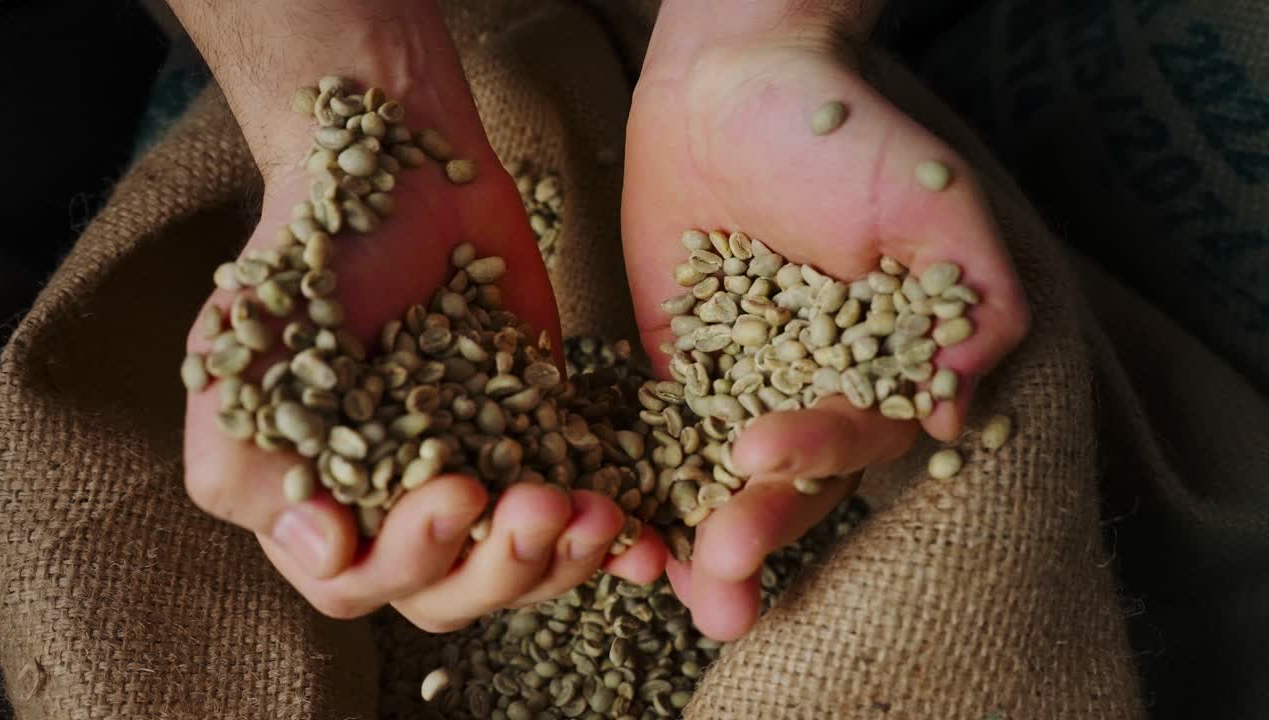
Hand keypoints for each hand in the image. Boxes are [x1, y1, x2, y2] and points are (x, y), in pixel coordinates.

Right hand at [176, 0, 664, 632]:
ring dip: (564, 557)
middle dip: (501, 565)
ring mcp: (482, 478)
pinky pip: (583, 511)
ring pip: (524, 565)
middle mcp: (402, 508)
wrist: (400, 175)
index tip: (455, 488)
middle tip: (540, 507)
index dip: (412, 555)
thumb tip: (325, 551)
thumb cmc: (308, 259)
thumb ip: (242, 461)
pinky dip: (616, 535)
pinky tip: (645, 535)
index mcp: (326, 504)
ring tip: (599, 513)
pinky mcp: (547, 442)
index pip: (361, 580)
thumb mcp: (245, 351)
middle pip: (453, 592)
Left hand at [622, 3, 1029, 639]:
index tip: (760, 454)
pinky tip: (613, 523)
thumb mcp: (937, 205)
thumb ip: (971, 307)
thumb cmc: (849, 132)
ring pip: (718, 478)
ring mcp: (739, 387)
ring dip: (696, 533)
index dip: (815, 460)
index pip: (857, 442)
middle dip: (754, 526)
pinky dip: (639, 484)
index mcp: (879, 373)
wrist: (737, 78)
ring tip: (666, 575)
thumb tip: (949, 417)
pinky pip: (654, 436)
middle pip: (787, 483)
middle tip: (716, 564)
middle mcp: (814, 394)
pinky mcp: (675, 370)